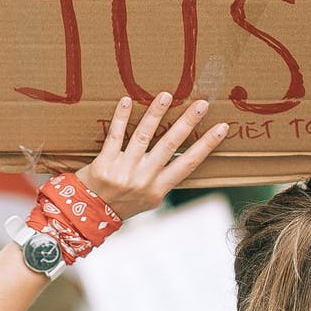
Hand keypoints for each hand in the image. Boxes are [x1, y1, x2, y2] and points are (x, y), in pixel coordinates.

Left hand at [77, 93, 228, 219]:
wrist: (89, 214)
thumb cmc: (122, 204)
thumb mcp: (149, 200)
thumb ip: (163, 181)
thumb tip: (183, 159)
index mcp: (158, 189)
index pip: (188, 163)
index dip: (206, 145)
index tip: (221, 127)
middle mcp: (143, 179)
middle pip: (169, 145)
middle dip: (187, 123)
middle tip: (202, 104)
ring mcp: (123, 170)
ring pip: (143, 137)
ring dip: (155, 114)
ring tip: (166, 96)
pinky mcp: (104, 163)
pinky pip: (114, 136)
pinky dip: (121, 118)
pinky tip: (127, 101)